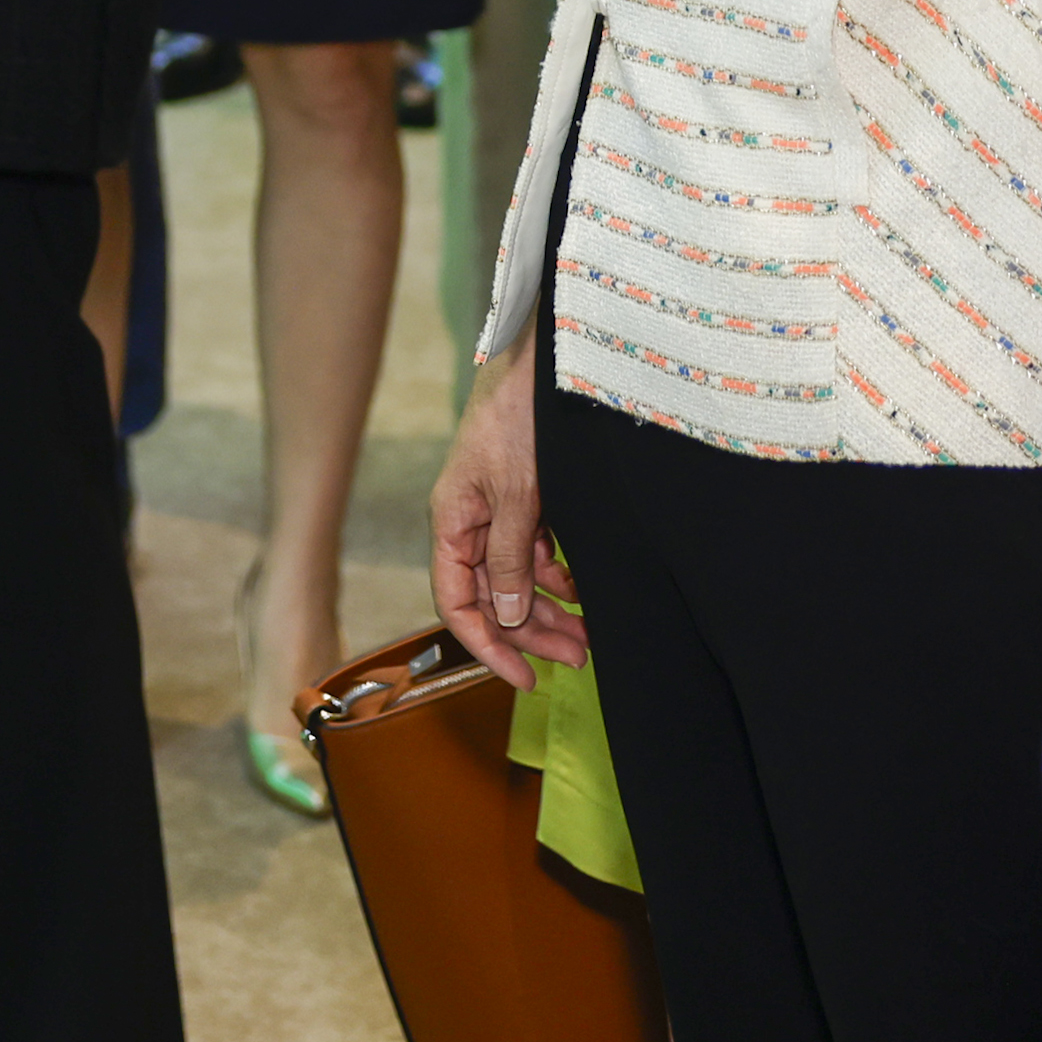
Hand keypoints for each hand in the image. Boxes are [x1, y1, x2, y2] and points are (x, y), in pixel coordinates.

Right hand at [427, 344, 584, 687]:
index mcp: (452, 522)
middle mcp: (470, 523)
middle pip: (492, 598)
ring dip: (549, 609)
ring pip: (516, 580)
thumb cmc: (516, 419)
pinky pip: (535, 553)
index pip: (456, 603)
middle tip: (578, 657)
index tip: (523, 677)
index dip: (486, 646)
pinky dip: (556, 575)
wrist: (541, 364)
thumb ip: (508, 556)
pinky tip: (581, 588)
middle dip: (531, 633)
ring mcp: (497, 512)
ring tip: (589, 634)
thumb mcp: (517, 494)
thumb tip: (504, 616)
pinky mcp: (524, 500)